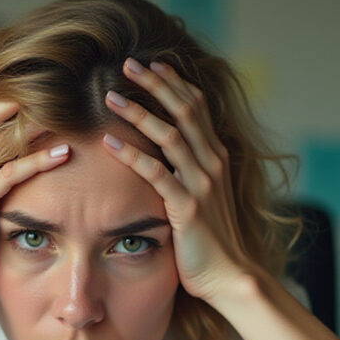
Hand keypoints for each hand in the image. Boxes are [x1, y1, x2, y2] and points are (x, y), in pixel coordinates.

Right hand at [0, 101, 70, 303]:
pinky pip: (9, 175)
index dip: (9, 104)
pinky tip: (63, 154)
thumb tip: (25, 174)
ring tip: (67, 112)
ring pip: (1, 142)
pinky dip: (37, 161)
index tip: (44, 94)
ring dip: (36, 125)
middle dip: (22, 102)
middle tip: (59, 91)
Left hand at [102, 59, 253, 302]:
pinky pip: (157, 173)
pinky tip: (109, 142)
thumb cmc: (210, 239)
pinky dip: (132, 154)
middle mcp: (213, 163)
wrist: (230, 276)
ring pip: (170, 135)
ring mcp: (202, 184)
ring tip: (111, 96)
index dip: (174, 82)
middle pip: (185, 110)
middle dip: (156, 83)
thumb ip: (188, 172)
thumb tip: (166, 155)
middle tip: (127, 63)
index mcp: (216, 157)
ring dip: (139, 111)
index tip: (152, 63)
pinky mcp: (188, 207)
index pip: (196, 107)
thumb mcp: (203, 197)